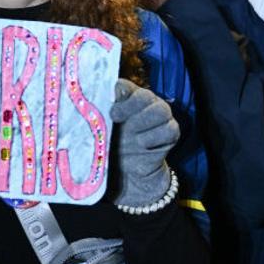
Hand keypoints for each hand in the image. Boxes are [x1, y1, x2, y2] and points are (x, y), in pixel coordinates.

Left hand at [109, 79, 178, 208]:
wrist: (126, 176)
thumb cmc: (110, 150)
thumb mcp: (99, 133)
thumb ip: (97, 117)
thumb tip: (93, 103)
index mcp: (124, 102)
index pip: (125, 87)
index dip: (120, 91)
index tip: (110, 100)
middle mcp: (143, 107)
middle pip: (146, 95)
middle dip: (131, 106)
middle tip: (115, 118)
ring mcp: (158, 120)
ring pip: (161, 110)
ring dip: (144, 122)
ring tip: (133, 137)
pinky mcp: (170, 135)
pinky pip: (170, 129)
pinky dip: (155, 137)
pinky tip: (143, 145)